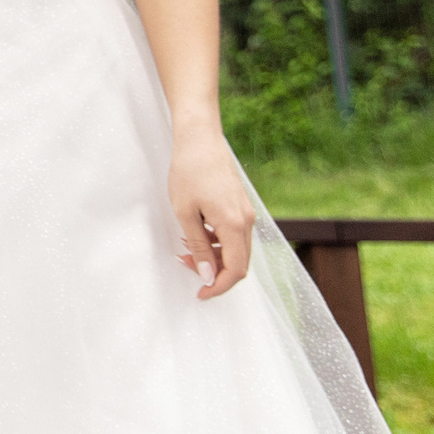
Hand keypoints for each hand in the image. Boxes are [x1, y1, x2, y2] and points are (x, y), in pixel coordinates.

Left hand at [169, 131, 255, 298]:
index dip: (219, 287)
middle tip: (186, 264)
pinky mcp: (241, 207)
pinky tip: (196, 233)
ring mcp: (247, 213)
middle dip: (214, 272)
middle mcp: (247, 222)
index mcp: (235, 225)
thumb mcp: (185, 212)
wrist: (200, 139)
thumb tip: (207, 275)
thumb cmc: (188, 172)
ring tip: (186, 248)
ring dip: (214, 256)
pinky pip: (234, 235)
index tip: (200, 294)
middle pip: (239, 263)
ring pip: (236, 249)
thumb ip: (197, 246)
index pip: (236, 270)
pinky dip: (217, 242)